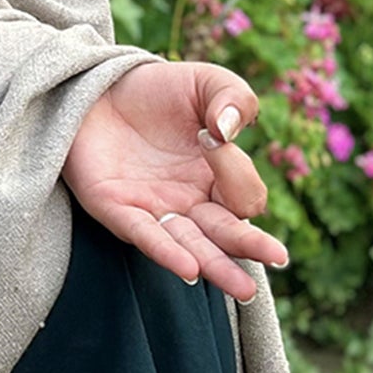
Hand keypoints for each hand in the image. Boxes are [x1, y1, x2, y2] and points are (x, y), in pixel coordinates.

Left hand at [62, 60, 285, 301]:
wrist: (96, 85)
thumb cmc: (157, 89)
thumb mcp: (205, 81)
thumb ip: (233, 97)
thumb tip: (227, 130)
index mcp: (219, 178)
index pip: (243, 192)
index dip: (235, 170)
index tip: (212, 136)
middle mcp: (190, 201)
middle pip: (226, 233)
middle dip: (250, 247)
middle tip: (277, 258)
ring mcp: (154, 209)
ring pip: (191, 246)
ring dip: (216, 267)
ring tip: (243, 290)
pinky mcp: (115, 208)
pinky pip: (144, 236)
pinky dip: (166, 253)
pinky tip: (188, 270)